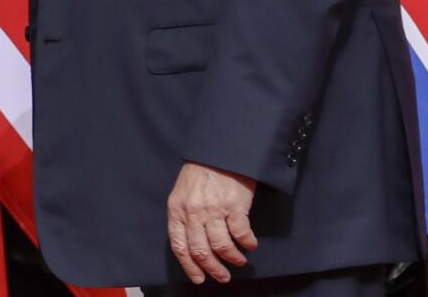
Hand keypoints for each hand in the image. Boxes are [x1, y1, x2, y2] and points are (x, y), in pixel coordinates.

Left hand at [166, 162, 257, 284]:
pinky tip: (250, 245)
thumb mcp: (183, 191)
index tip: (199, 278)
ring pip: (222, 247)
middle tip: (223, 277)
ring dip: (232, 259)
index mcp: (177, 209)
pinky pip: (241, 234)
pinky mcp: (234, 205)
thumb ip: (184, 214)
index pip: (179, 246)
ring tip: (239, 262)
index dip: (189, 266)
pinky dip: (247, 244)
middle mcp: (193, 212)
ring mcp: (214, 209)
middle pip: (201, 251)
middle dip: (213, 269)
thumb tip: (192, 242)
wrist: (221, 148)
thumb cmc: (202, 170)